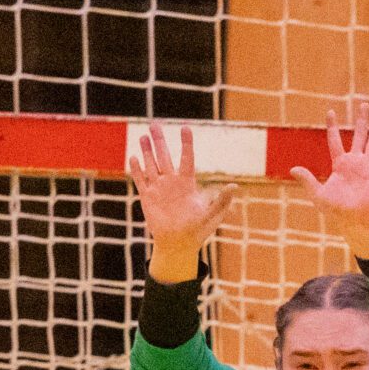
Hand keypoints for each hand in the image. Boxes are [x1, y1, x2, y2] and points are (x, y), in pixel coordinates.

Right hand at [129, 126, 237, 283]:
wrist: (178, 245)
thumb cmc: (197, 232)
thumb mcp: (212, 216)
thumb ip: (222, 201)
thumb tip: (234, 186)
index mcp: (187, 184)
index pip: (186, 158)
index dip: (186, 143)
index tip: (185, 127)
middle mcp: (172, 182)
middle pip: (164, 156)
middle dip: (159, 141)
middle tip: (154, 123)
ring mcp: (159, 189)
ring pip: (151, 165)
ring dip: (147, 151)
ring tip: (144, 136)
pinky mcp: (147, 198)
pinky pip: (141, 181)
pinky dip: (137, 170)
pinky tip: (134, 157)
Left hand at [290, 101, 368, 260]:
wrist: (354, 220)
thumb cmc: (336, 209)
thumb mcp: (318, 194)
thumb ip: (307, 180)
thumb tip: (293, 169)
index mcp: (340, 164)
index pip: (335, 140)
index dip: (332, 126)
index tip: (330, 112)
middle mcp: (355, 161)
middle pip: (358, 135)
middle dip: (360, 120)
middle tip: (362, 104)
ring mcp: (368, 166)